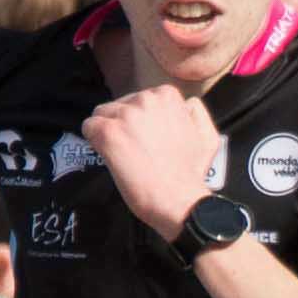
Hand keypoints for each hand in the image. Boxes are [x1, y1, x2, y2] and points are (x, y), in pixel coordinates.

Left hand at [87, 81, 222, 235]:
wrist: (178, 200)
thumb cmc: (192, 174)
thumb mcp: (208, 137)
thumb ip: (196, 114)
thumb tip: (187, 104)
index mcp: (168, 96)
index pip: (140, 98)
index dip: (140, 120)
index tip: (145, 138)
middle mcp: (145, 99)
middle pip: (120, 105)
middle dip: (124, 124)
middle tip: (134, 149)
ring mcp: (125, 115)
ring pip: (102, 114)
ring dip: (108, 132)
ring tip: (121, 154)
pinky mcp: (108, 133)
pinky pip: (89, 127)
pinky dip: (93, 141)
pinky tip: (107, 155)